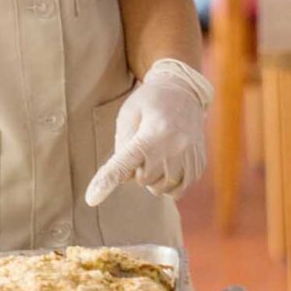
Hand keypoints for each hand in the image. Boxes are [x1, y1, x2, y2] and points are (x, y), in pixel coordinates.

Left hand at [85, 60, 213, 205]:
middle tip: (144, 145)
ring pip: (160, 188)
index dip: (107, 181)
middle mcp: (175, 146)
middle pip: (143, 179)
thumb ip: (122, 144)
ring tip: (158, 153)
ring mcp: (190, 156)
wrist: (185, 91)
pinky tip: (170, 164)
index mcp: (153, 132)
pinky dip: (169, 183)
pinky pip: (178, 190)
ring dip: (153, 177)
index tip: (92, 198)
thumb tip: (124, 177)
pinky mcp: (199, 164)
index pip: (125, 163)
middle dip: (138, 168)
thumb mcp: (129, 114)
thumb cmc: (151, 102)